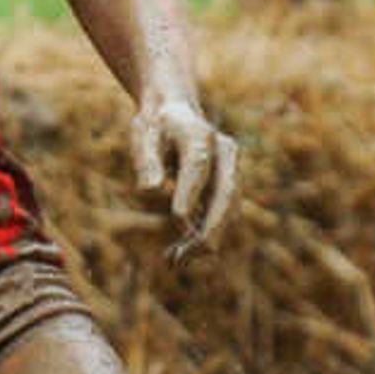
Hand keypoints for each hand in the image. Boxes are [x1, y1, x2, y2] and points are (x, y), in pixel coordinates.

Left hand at [132, 91, 237, 251]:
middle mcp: (225, 153)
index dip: (190, 191)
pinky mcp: (227, 189)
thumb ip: (146, 160)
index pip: (198, 165)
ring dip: (205, 239)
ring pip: (227, 211)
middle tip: (187, 255)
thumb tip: (150, 190)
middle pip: (226, 193)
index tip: (178, 217)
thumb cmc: (155, 125)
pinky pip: (221, 216)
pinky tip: (179, 254)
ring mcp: (231, 171)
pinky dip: (202, 236)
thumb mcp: (143, 133)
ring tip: (174, 260)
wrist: (176, 113)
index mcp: (199, 134)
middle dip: (210, 227)